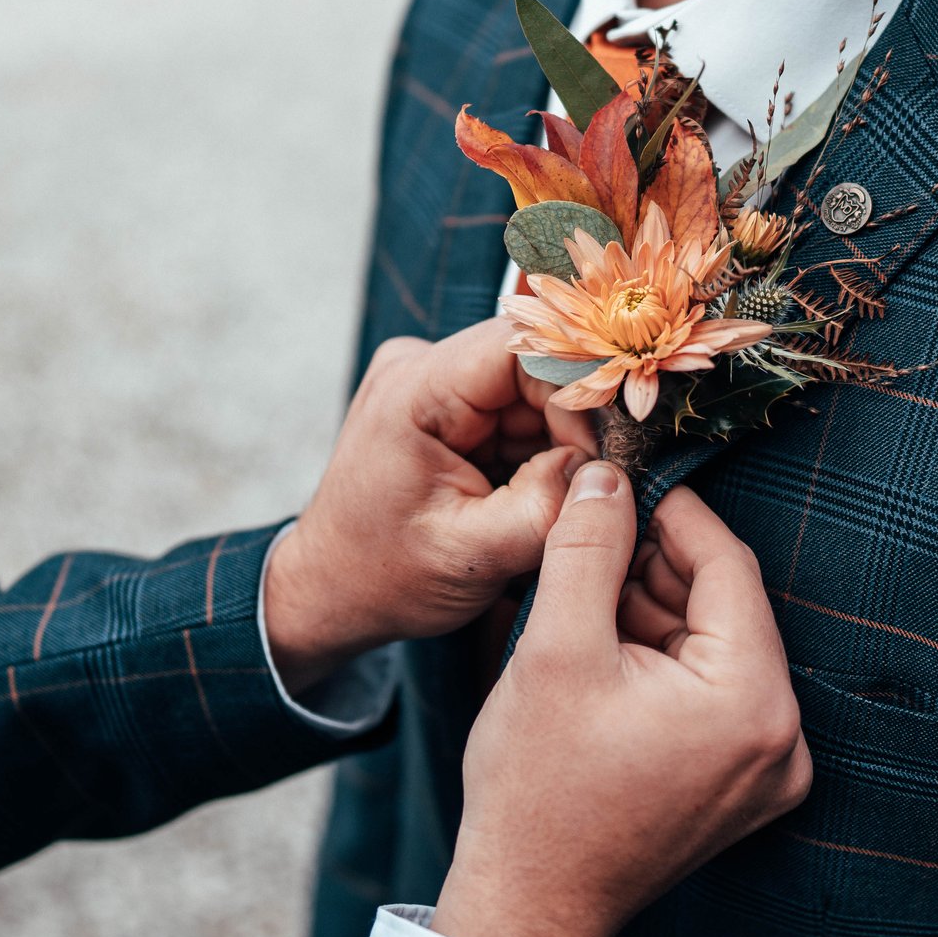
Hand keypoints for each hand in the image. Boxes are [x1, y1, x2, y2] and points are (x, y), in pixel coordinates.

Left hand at [264, 321, 594, 692]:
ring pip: (531, 392)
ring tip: (547, 502)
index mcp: (414, 391)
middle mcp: (419, 366)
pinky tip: (527, 494)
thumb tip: (607, 470)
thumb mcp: (474, 556)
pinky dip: (534, 451)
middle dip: (571, 427)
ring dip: (555, 444)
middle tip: (589, 488)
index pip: (523, 346)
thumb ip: (546, 508)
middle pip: (533, 367)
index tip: (604, 453)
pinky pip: (514, 411)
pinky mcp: (443, 403)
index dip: (578, 389)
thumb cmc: (386, 578)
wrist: (330, 591)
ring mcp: (431, 381)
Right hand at [430, 465, 811, 936]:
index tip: (623, 480)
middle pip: (723, 607)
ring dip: (652, 612)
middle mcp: (781, 740)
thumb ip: (589, 547)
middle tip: (590, 533)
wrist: (527, 905)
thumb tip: (608, 476)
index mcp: (754, 702)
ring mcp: (765, 772)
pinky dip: (661, 661)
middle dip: (654, 566)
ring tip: (582, 594)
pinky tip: (601, 647)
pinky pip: (710, 694)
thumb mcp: (556, 647)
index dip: (672, 513)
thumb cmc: (538, 789)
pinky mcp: (738, 789)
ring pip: (713, 647)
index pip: (729, 566)